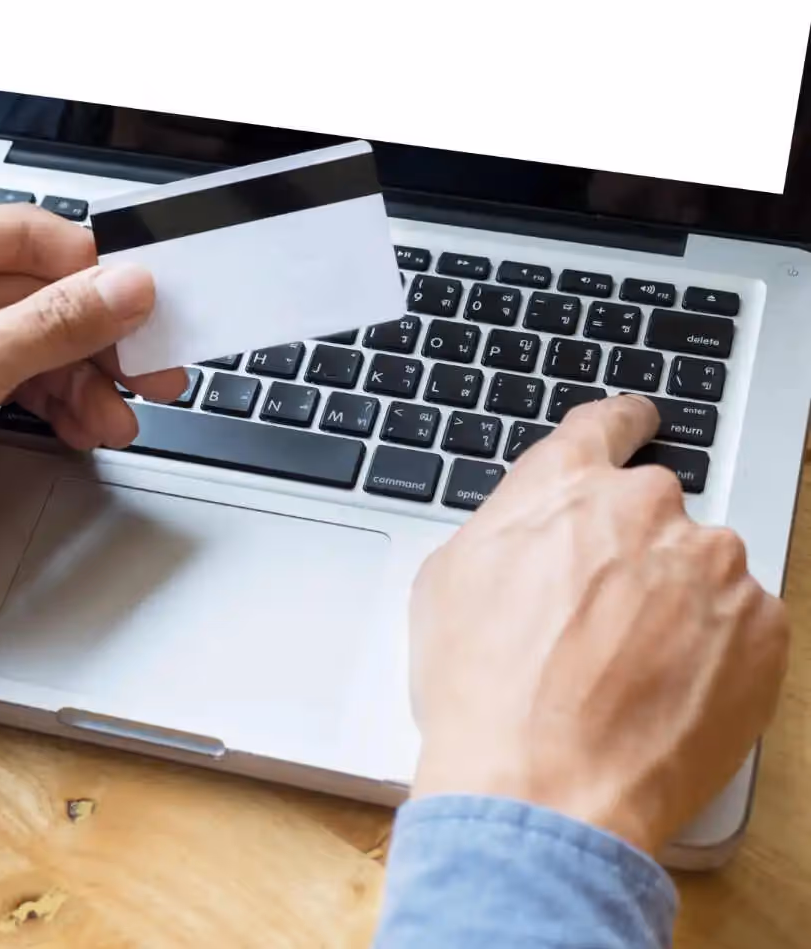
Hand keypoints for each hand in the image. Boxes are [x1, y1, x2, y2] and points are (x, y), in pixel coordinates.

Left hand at [0, 205, 185, 618]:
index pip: (29, 235)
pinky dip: (52, 401)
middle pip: (38, 292)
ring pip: (33, 341)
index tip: (143, 309)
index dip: (93, 274)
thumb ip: (55, 324)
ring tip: (114, 414)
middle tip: (146, 369)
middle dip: (94, 340)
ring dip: (80, 380)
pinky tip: (82, 425)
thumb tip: (123, 288)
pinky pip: (14, 376)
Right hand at [409, 395, 788, 854]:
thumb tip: (527, 533)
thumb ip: (505, 529)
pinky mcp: (763, 629)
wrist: (541, 786)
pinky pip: (743, 625)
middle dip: (632, 550)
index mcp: (565, 485)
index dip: (623, 425)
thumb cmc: (481, 691)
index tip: (637, 427)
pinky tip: (664, 693)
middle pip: (653, 509)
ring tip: (627, 672)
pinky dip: (712, 652)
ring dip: (674, 603)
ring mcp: (713, 567)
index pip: (609, 423)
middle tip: (595, 616)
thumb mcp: (445, 583)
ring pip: (701, 570)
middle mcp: (647, 508)